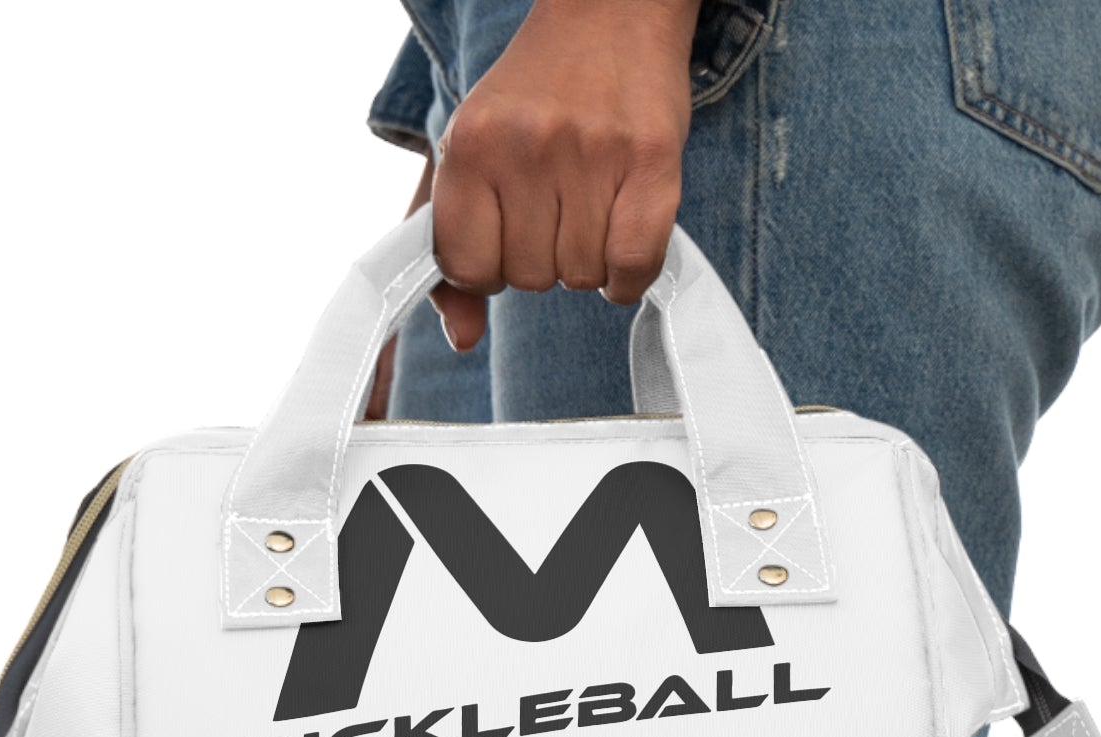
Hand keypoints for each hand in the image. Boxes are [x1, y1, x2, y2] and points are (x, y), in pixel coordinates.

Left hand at [428, 0, 696, 351]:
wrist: (610, 10)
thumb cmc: (534, 97)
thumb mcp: (470, 157)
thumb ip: (449, 249)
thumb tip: (461, 339)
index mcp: (469, 145)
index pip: (467, 269)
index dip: (488, 267)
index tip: (506, 234)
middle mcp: (526, 146)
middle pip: (529, 279)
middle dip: (542, 259)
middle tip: (556, 207)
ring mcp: (592, 152)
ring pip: (580, 277)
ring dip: (587, 262)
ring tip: (590, 207)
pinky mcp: (651, 158)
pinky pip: (633, 265)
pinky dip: (629, 275)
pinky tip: (623, 245)